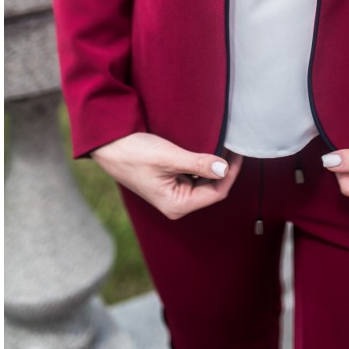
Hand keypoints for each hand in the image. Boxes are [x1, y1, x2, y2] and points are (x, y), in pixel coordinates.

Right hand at [91, 133, 243, 219]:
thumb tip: (224, 168)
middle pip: (212, 188)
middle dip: (224, 168)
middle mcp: (177, 204)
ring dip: (214, 164)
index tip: (238, 152)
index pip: (216, 192)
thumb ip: (198, 164)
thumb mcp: (169, 157)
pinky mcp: (170, 182)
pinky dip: (203, 163)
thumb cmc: (135, 153)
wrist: (110, 146)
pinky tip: (208, 148)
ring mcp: (174, 193)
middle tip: (234, 144)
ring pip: (204, 181)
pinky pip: (194, 175)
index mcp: (177, 205)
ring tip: (224, 144)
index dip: (230, 173)